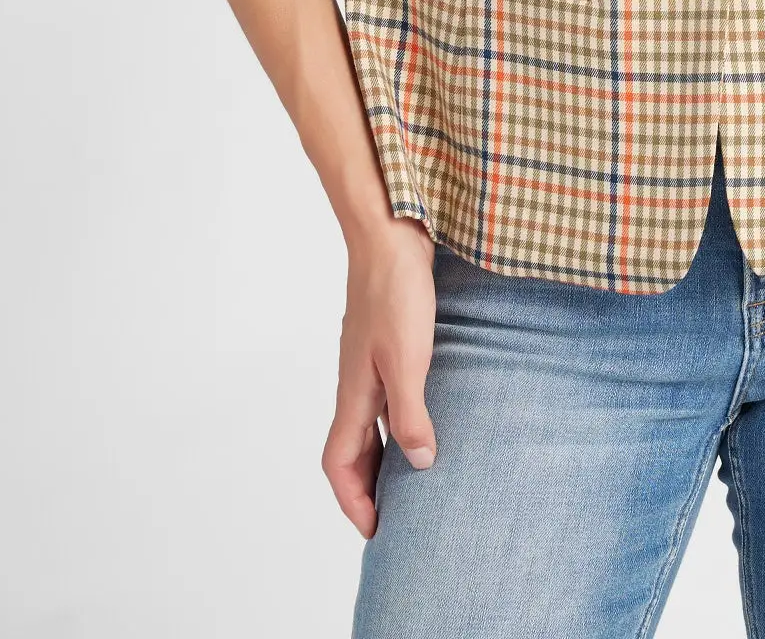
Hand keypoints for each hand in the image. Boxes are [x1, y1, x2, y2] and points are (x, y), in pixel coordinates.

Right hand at [321, 215, 439, 535]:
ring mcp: (369, 361)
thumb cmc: (395, 292)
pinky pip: (385, 396)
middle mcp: (356, 382)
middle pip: (350, 450)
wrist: (391, 234)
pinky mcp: (387, 342)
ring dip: (383, 455)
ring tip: (414, 475)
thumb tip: (421, 464)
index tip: (376, 531)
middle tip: (397, 515)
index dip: (352, 502)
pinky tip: (426, 414)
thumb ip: (410, 413)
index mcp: (353, 393)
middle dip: (367, 487)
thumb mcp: (408, 359)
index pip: (338, 464)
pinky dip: (397, 418)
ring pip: (368, 423)